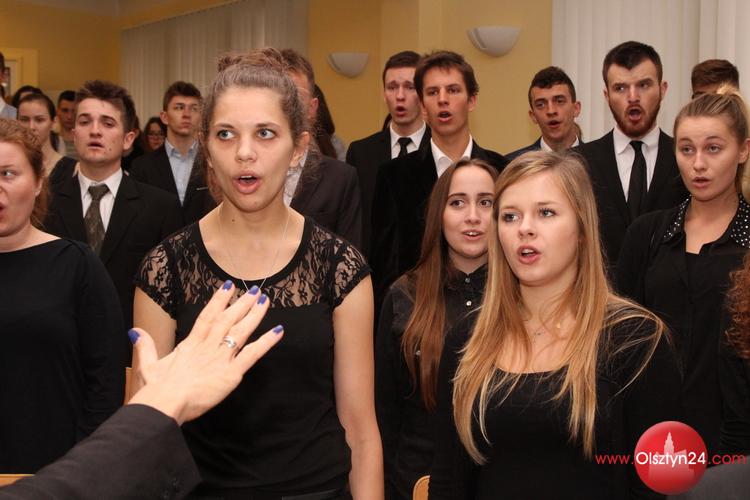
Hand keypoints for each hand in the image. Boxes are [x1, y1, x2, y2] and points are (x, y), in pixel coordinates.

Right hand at [128, 282, 282, 423]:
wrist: (164, 403)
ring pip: (241, 331)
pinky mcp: (231, 374)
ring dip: (254, 315)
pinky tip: (278, 331)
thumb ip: (144, 346)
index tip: (228, 287)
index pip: (207, 316)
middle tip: (254, 290)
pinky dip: (266, 342)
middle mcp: (208, 347)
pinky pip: (253, 354)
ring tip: (265, 300)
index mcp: (190, 345)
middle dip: (242, 304)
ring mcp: (220, 358)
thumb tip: (135, 331)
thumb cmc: (154, 390)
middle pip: (228, 320)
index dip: (219, 301)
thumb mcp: (146, 365)